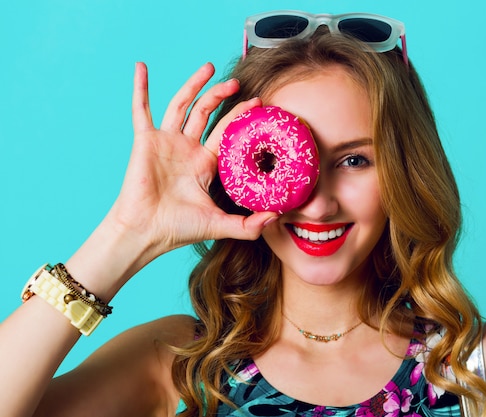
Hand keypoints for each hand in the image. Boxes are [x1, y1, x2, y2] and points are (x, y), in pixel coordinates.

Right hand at [106, 62, 276, 256]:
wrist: (146, 232)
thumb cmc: (178, 229)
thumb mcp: (220, 224)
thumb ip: (249, 224)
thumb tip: (278, 216)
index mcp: (204, 163)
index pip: (225, 131)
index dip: (239, 116)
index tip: (257, 103)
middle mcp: (187, 148)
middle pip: (206, 112)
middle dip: (221, 95)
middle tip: (237, 83)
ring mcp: (166, 142)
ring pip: (181, 104)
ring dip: (194, 84)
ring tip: (210, 67)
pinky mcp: (145, 141)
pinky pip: (141, 110)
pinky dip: (141, 88)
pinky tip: (142, 68)